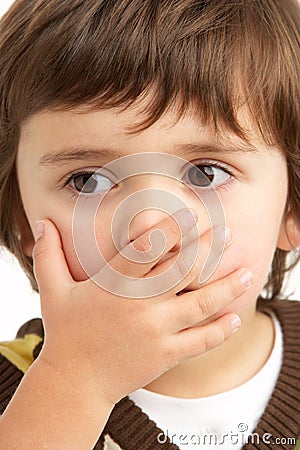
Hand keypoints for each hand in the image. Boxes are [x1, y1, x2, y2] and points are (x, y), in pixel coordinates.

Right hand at [33, 210, 251, 404]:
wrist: (74, 382)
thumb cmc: (66, 332)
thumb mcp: (52, 291)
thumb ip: (47, 255)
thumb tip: (41, 223)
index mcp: (114, 284)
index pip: (147, 249)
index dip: (172, 229)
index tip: (191, 215)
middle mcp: (138, 305)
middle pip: (182, 270)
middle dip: (208, 248)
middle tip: (229, 231)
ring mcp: (155, 331)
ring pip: (199, 303)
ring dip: (226, 286)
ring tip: (248, 271)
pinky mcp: (165, 356)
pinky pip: (200, 341)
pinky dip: (221, 329)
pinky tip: (235, 318)